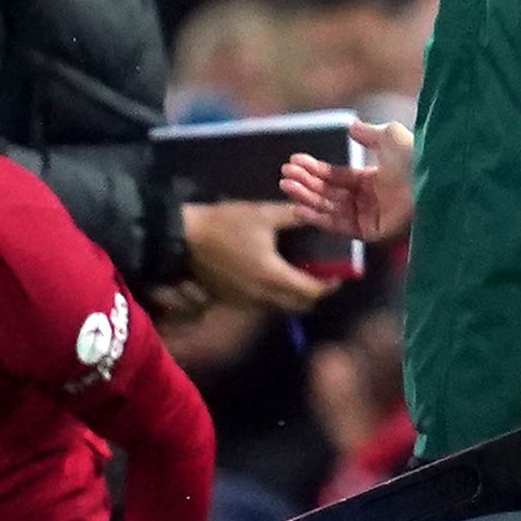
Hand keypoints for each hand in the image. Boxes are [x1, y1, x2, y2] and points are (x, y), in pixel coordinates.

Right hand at [181, 200, 339, 314]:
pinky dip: (275, 296)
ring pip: (281, 307)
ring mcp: (245, 303)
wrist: (180, 239)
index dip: (330, 285)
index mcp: (274, 278)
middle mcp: (262, 298)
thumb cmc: (223, 225)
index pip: (313, 292)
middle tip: (322, 274)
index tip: (339, 273)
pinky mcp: (230, 302)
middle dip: (315, 293)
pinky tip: (273, 276)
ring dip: (294, 295)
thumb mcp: (261, 214)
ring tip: (299, 273)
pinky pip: (262, 305)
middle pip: (299, 305)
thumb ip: (293, 215)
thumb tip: (318, 213)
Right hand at [280, 120, 414, 243]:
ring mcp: (369, 217)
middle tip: (285, 174)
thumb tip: (351, 126)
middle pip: (331, 193)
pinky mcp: (370, 232)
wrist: (430, 181)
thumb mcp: (389, 136)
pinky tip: (299, 208)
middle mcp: (369, 199)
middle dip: (307, 183)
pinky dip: (318, 217)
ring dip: (308, 197)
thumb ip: (368, 133)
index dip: (316, 170)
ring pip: (331, 208)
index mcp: (374, 179)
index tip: (294, 161)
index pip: (338, 177)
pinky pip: (339, 225)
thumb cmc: (414, 158)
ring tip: (286, 186)